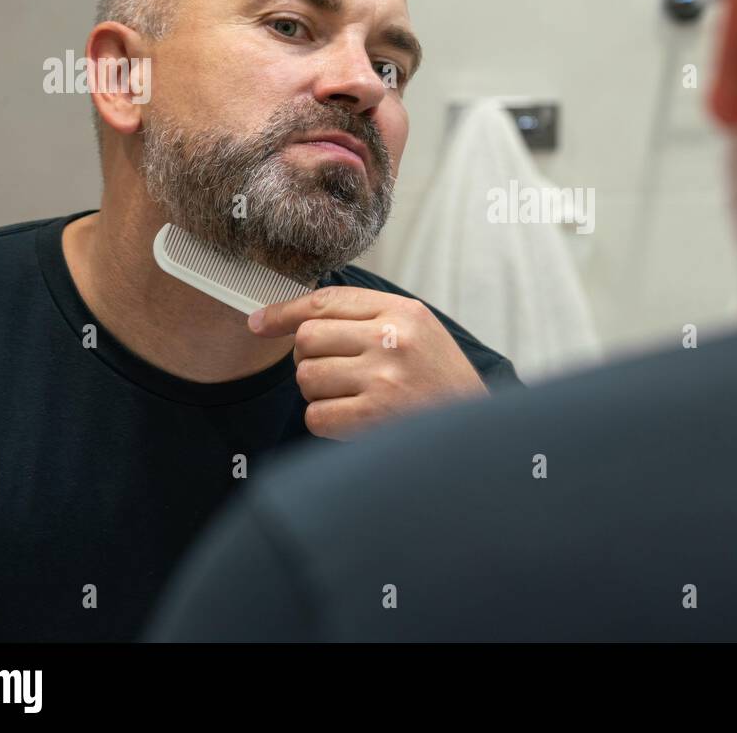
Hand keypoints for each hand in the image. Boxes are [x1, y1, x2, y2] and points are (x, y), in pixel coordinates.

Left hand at [248, 286, 488, 439]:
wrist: (476, 433)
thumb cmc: (440, 381)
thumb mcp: (418, 331)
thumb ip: (367, 316)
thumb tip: (294, 319)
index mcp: (403, 312)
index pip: (325, 301)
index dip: (284, 312)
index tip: (261, 323)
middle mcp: (391, 339)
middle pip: (307, 339)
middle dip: (308, 358)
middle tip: (333, 372)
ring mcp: (382, 379)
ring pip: (306, 377)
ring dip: (318, 391)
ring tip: (351, 397)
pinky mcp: (374, 417)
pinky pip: (316, 415)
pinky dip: (326, 421)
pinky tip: (353, 420)